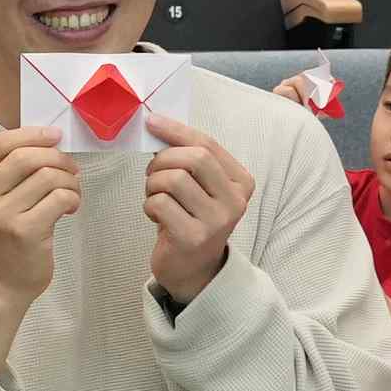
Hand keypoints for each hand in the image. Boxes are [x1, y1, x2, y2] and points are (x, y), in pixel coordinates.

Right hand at [0, 123, 82, 301]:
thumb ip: (9, 171)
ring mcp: (1, 216)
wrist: (2, 282)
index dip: (30, 134)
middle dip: (56, 157)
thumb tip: (49, 140)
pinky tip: (70, 208)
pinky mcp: (25, 231)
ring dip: (69, 180)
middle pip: (24, 157)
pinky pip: (59, 198)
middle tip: (70, 169)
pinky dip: (73, 198)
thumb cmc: (4, 236)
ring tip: (71, 192)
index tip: (54, 136)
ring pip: (47, 176)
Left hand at [138, 115, 255, 304]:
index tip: (152, 122)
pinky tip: (156, 216)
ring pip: (173, 180)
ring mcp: (216, 221)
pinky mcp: (194, 238)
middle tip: (152, 173)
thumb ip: (189, 158)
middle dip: (163, 160)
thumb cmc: (191, 218)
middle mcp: (235, 201)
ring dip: (153, 184)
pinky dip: (149, 205)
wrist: (193, 269)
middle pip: (194, 159)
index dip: (176, 131)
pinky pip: (160, 203)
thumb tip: (158, 124)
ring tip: (155, 196)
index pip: (208, 144)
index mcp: (241, 182)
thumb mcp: (199, 186)